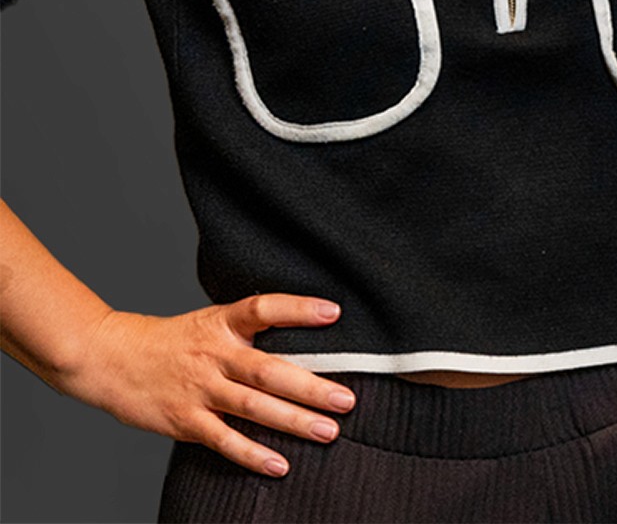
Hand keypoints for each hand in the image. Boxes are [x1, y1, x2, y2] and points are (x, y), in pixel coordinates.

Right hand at [61, 295, 354, 475]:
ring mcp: (200, 389)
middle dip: (311, 387)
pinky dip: (252, 454)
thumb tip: (306, 336)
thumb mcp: (211, 322)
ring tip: (329, 431)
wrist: (112, 359)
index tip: (334, 312)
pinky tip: (280, 464)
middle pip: (269, 370)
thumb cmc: (173, 341)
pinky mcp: (185, 421)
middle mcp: (215, 354)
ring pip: (253, 407)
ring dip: (293, 421)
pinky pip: (224, 439)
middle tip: (347, 400)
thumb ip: (250, 332)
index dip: (299, 308)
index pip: (265, 308)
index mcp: (223, 323)